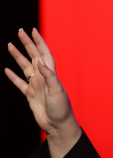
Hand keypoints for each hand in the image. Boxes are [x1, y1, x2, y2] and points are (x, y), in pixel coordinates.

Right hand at [5, 28, 80, 157]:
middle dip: (27, 43)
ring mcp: (36, 85)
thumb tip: (39, 61)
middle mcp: (43, 77)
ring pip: (25, 67)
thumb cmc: (61, 109)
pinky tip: (7, 70)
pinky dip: (13, 76)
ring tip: (10, 45)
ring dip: (18, 56)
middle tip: (20, 32)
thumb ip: (49, 76)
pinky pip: (20, 83)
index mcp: (50, 74)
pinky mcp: (30, 95)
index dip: (39, 42)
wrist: (58, 126)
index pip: (44, 54)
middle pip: (33, 56)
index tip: (33, 30)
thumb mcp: (57, 91)